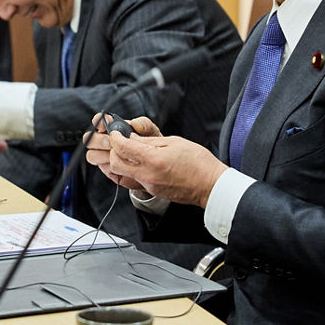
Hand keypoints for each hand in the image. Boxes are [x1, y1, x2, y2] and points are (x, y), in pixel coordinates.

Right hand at [84, 113, 156, 190]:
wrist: (156, 167)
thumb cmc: (151, 145)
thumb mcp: (152, 132)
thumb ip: (144, 124)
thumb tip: (135, 123)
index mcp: (113, 128)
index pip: (98, 121)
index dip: (98, 122)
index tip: (104, 126)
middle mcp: (104, 141)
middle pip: (89, 139)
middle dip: (99, 141)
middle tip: (111, 143)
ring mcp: (104, 156)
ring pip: (91, 155)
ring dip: (102, 155)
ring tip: (117, 155)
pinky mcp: (108, 169)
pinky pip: (103, 168)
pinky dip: (111, 166)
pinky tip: (122, 165)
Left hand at [104, 128, 224, 206]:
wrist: (210, 185)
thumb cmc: (198, 162)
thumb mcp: (174, 142)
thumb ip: (149, 140)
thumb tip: (132, 137)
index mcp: (154, 159)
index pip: (123, 148)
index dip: (116, 137)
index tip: (117, 133)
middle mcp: (148, 175)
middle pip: (115, 164)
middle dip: (113, 151)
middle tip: (120, 142)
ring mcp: (149, 186)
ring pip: (123, 173)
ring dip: (122, 160)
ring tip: (132, 151)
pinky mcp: (152, 191)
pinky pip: (134, 179)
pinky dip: (133, 169)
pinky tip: (143, 161)